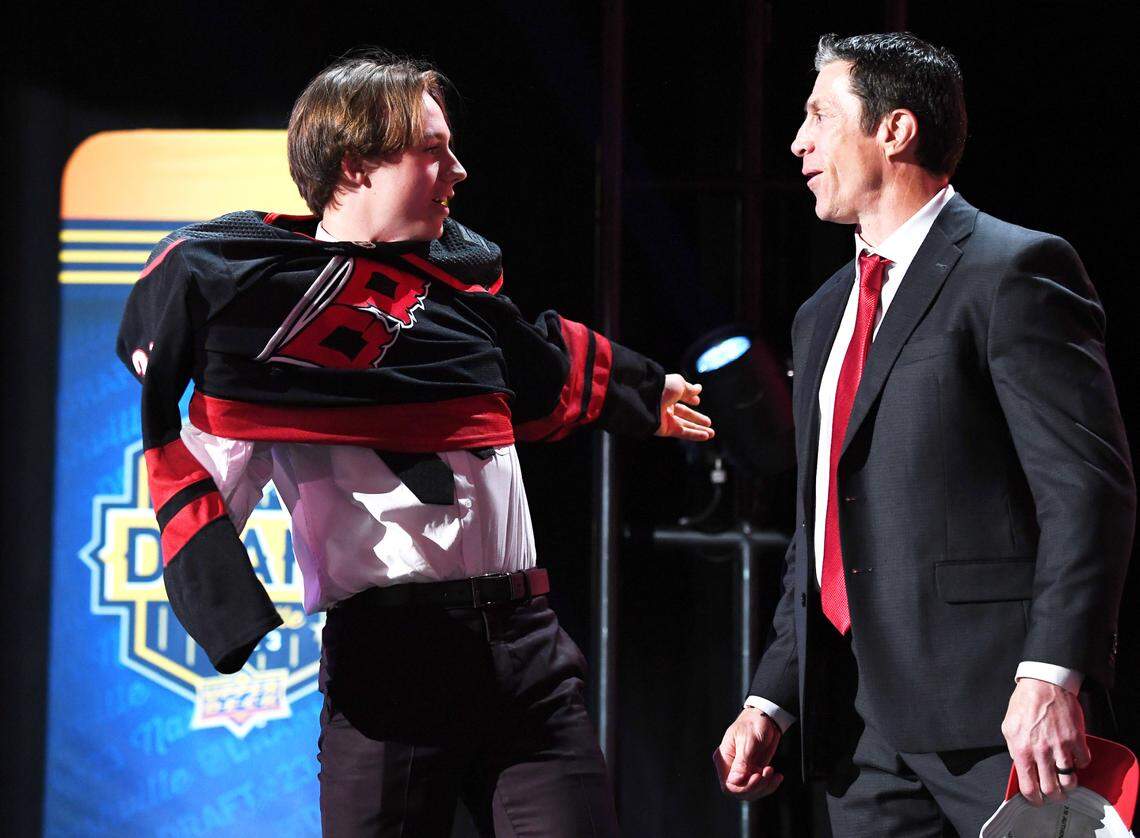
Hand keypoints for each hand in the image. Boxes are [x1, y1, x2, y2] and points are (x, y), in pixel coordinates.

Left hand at [657, 374, 713, 440]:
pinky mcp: (664, 430)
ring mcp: (664, 419)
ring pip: (684, 426)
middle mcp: (664, 407)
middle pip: (683, 414)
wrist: (647, 399)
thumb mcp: (679, 384)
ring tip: (712, 433)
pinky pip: (682, 433)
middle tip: (708, 422)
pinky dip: (694, 435)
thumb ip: (690, 389)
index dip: (689, 399)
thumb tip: (699, 389)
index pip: (679, 398)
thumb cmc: (662, 388)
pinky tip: (705, 436)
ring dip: (698, 430)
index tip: (697, 402)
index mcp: (666, 393)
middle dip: (696, 419)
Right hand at [713, 708, 782, 799]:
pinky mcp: (753, 770)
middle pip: (740, 791)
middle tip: (768, 773)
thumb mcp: (748, 740)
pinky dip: (770, 784)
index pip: (728, 784)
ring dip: (765, 786)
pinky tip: (777, 776)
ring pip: (751, 791)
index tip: (757, 777)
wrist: (766, 717)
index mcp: (723, 758)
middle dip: (756, 787)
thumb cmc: (753, 723)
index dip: (744, 787)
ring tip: (774, 773)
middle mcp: (731, 767)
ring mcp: (743, 770)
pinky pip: (760, 786)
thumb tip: (736, 780)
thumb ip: (742, 761)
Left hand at [1001, 678, 1090, 805]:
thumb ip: (1013, 749)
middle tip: (1053, 791)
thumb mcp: (1008, 727)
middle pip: (1052, 789)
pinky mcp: (1077, 740)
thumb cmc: (1024, 703)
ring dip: (1068, 783)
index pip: (1029, 787)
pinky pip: (1084, 763)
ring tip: (1064, 778)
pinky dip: (1080, 764)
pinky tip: (1073, 758)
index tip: (1037, 800)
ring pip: (1070, 781)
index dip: (1034, 799)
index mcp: (1022, 749)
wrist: (1044, 684)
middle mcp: (1042, 751)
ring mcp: (1061, 746)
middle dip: (1053, 795)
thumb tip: (1021, 765)